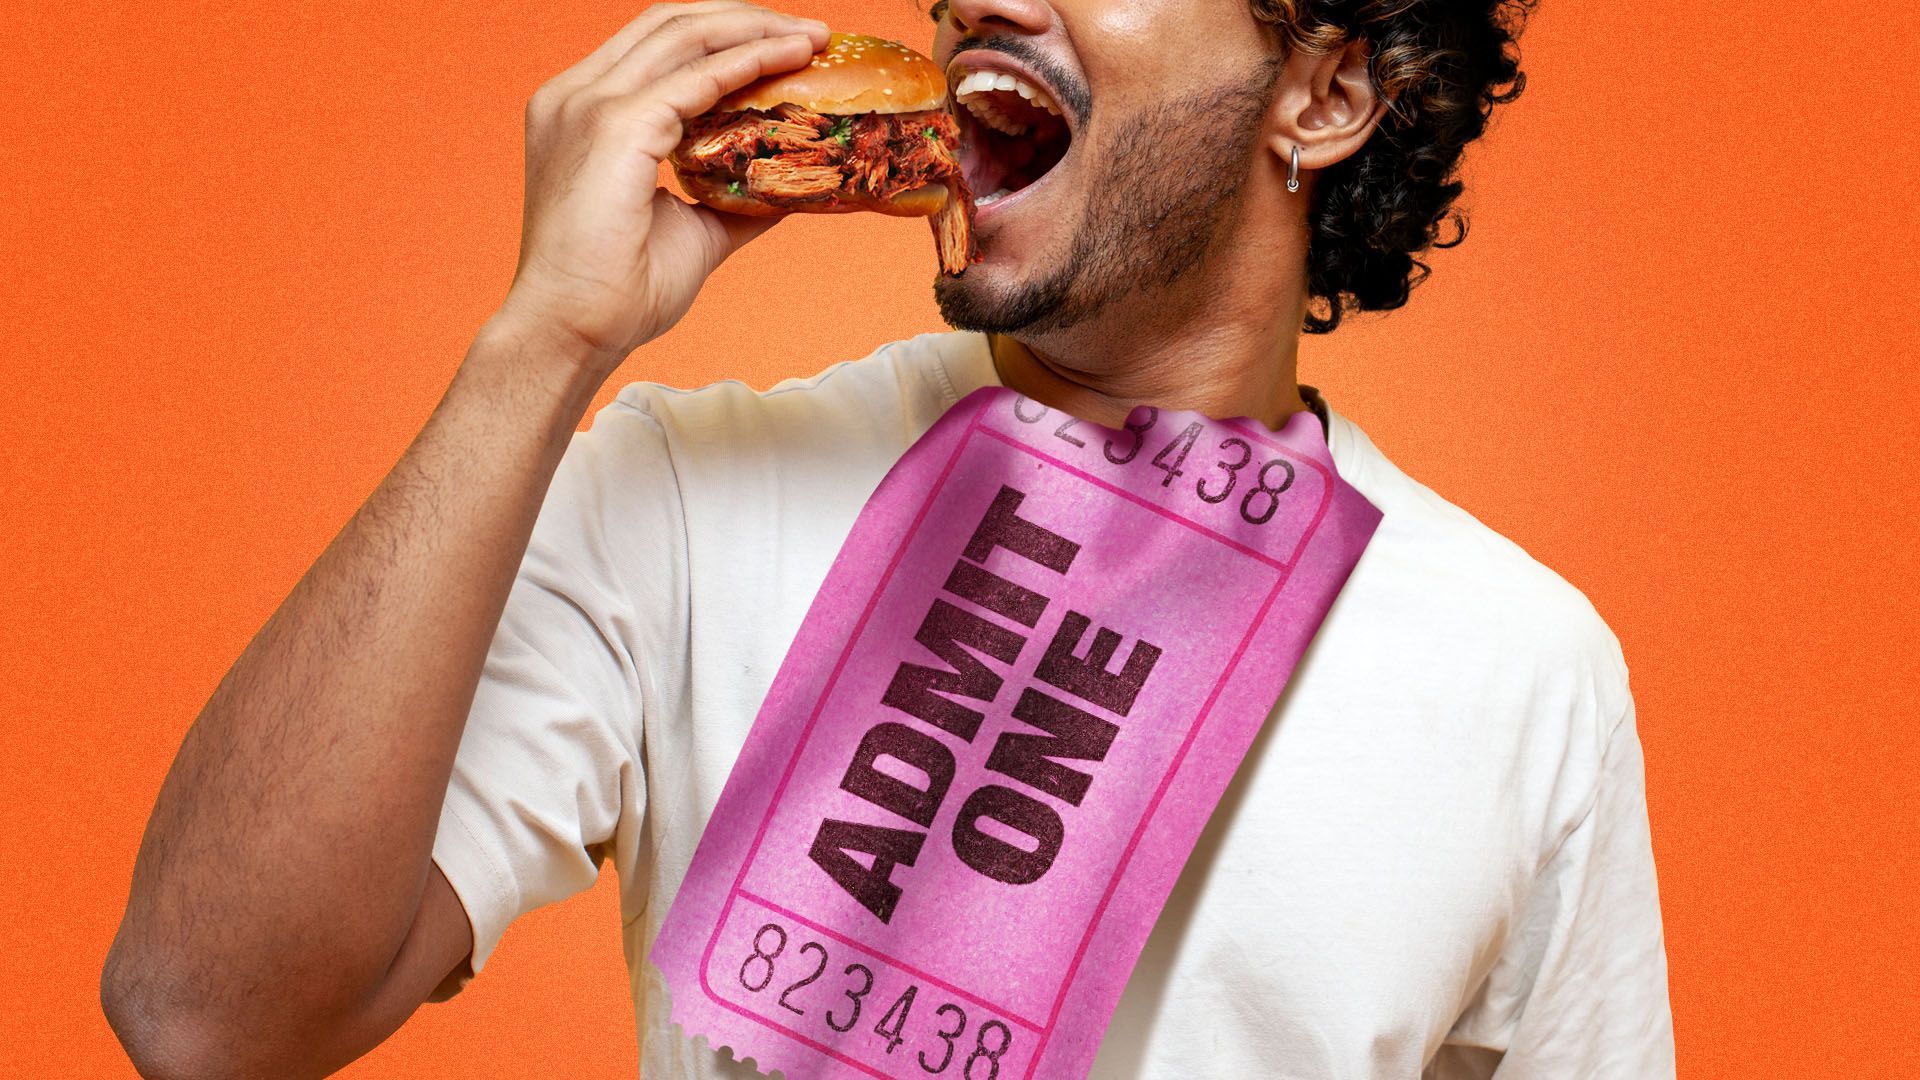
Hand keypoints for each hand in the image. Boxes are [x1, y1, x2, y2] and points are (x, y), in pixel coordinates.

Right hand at [494, 2, 828, 369]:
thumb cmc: (616, 293)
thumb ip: (732, 196)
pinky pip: (696, 78)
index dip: (720, 31)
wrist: (571, 331)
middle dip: (743, 17)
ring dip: (754, 29)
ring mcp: (588, 105)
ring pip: (684, 36)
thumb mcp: (689, 227)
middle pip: (668, 22)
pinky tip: (788, 60)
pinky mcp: (614, 127)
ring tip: (809, 38)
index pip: (654, 44)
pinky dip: (748, 62)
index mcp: (579, 111)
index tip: (781, 40)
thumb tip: (789, 186)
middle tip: (808, 31)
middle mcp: (575, 95)